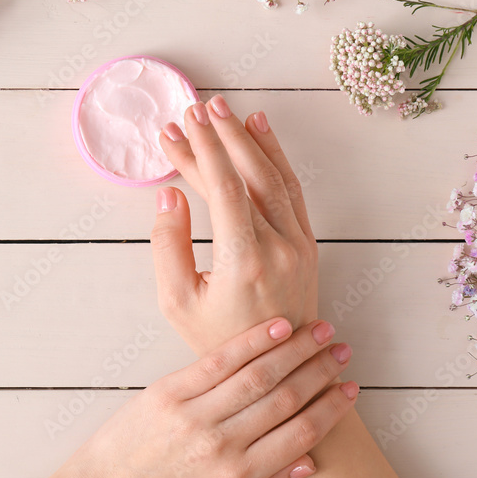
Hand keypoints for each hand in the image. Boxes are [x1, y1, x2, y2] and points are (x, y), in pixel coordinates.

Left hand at [47, 316, 355, 477]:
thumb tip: (310, 461)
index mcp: (239, 475)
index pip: (301, 434)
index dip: (331, 409)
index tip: (349, 389)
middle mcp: (222, 444)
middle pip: (286, 398)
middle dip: (321, 372)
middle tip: (342, 353)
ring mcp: (196, 414)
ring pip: (259, 374)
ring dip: (296, 350)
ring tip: (321, 332)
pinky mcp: (170, 391)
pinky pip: (219, 360)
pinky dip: (252, 341)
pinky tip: (277, 327)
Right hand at [151, 94, 318, 354]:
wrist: (280, 370)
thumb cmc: (222, 341)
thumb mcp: (177, 302)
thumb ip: (168, 245)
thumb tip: (168, 194)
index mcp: (244, 260)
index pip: (220, 187)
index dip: (198, 151)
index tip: (177, 128)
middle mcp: (279, 247)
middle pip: (249, 173)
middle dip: (222, 136)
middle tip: (198, 107)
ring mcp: (299, 244)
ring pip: (276, 176)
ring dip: (251, 140)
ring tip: (229, 111)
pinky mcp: (308, 245)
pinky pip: (292, 191)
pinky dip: (276, 159)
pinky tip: (262, 136)